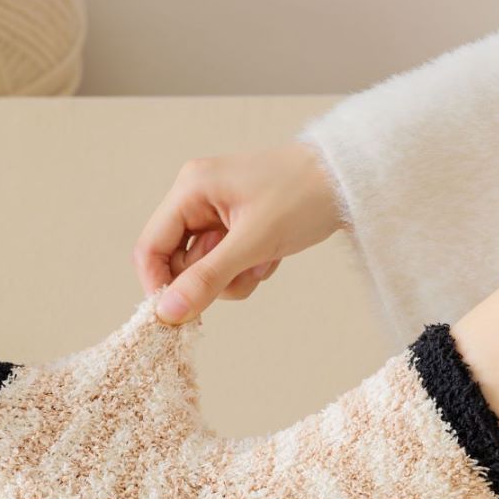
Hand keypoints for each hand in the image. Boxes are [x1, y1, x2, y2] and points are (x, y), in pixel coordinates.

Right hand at [133, 140, 344, 324]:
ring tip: (266, 258)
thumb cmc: (303, 198)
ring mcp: (217, 213)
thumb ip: (207, 278)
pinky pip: (228, 263)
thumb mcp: (254, 244)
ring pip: (205, 268)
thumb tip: (168, 312)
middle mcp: (196, 198)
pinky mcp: (236, 226)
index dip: (159, 285)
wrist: (347, 182)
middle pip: (179, 262)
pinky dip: (248, 269)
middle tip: (246, 272)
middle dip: (211, 279)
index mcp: (191, 190)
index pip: (151, 247)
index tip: (178, 316)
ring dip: (234, 277)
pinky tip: (273, 255)